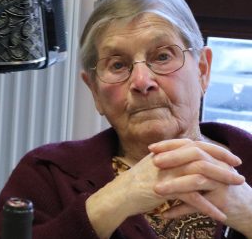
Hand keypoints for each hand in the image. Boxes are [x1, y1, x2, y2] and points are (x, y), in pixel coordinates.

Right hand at [86, 140, 246, 235]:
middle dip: (223, 164)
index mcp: (165, 151)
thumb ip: (171, 159)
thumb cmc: (138, 183)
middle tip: (239, 172)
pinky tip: (219, 215)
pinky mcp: (163, 188)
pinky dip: (208, 207)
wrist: (120, 195)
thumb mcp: (155, 165)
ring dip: (221, 181)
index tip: (231, 157)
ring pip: (199, 174)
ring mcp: (164, 172)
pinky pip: (191, 197)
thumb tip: (189, 157)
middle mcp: (166, 158)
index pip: (195, 144)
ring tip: (236, 188)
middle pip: (201, 156)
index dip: (215, 149)